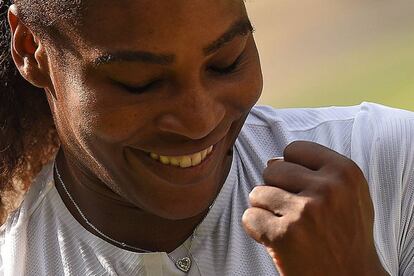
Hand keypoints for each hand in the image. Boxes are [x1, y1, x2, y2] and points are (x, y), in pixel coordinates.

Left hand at [242, 141, 387, 275]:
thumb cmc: (347, 236)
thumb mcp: (349, 194)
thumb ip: (317, 171)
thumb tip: (272, 160)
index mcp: (345, 173)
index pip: (295, 149)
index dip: (292, 167)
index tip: (300, 186)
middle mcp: (327, 189)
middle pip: (272, 169)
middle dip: (276, 189)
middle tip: (294, 211)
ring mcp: (305, 212)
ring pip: (257, 193)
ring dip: (266, 210)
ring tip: (287, 226)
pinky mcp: (284, 235)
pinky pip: (249, 217)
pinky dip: (257, 230)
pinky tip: (277, 240)